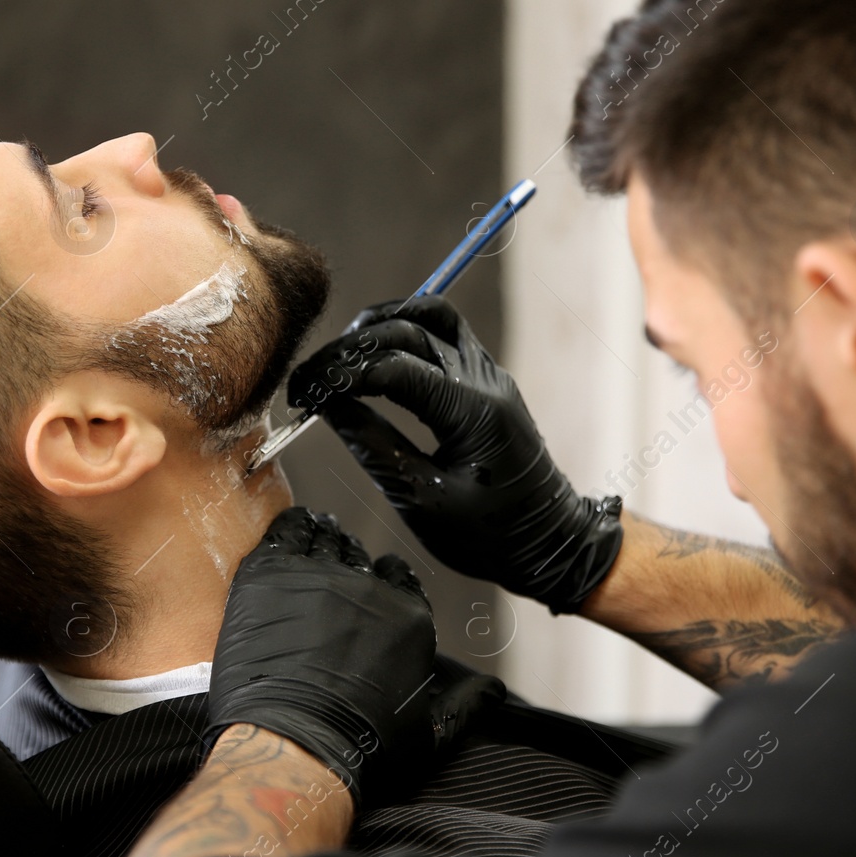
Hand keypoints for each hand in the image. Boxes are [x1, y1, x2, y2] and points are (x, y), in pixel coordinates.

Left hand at [207, 507, 503, 808]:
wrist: (297, 743)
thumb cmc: (362, 746)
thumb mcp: (428, 735)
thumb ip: (465, 706)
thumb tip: (494, 691)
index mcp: (408, 617)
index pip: (400, 576)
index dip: (386, 577)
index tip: (375, 582)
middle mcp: (368, 590)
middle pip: (359, 557)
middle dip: (351, 558)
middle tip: (338, 558)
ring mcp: (318, 578)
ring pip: (325, 540)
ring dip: (323, 537)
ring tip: (316, 533)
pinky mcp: (271, 576)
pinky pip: (285, 534)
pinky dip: (291, 528)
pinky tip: (291, 529)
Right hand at [286, 296, 622, 613]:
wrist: (551, 541)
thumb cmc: (491, 536)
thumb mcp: (422, 503)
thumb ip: (373, 447)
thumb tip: (328, 405)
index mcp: (472, 413)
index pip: (391, 368)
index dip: (338, 375)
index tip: (303, 395)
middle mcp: (484, 380)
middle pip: (406, 332)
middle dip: (348, 350)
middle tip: (310, 380)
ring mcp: (489, 373)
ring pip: (431, 315)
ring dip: (381, 323)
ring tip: (341, 354)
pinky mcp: (486, 378)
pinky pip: (445, 331)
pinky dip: (406, 330)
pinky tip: (375, 353)